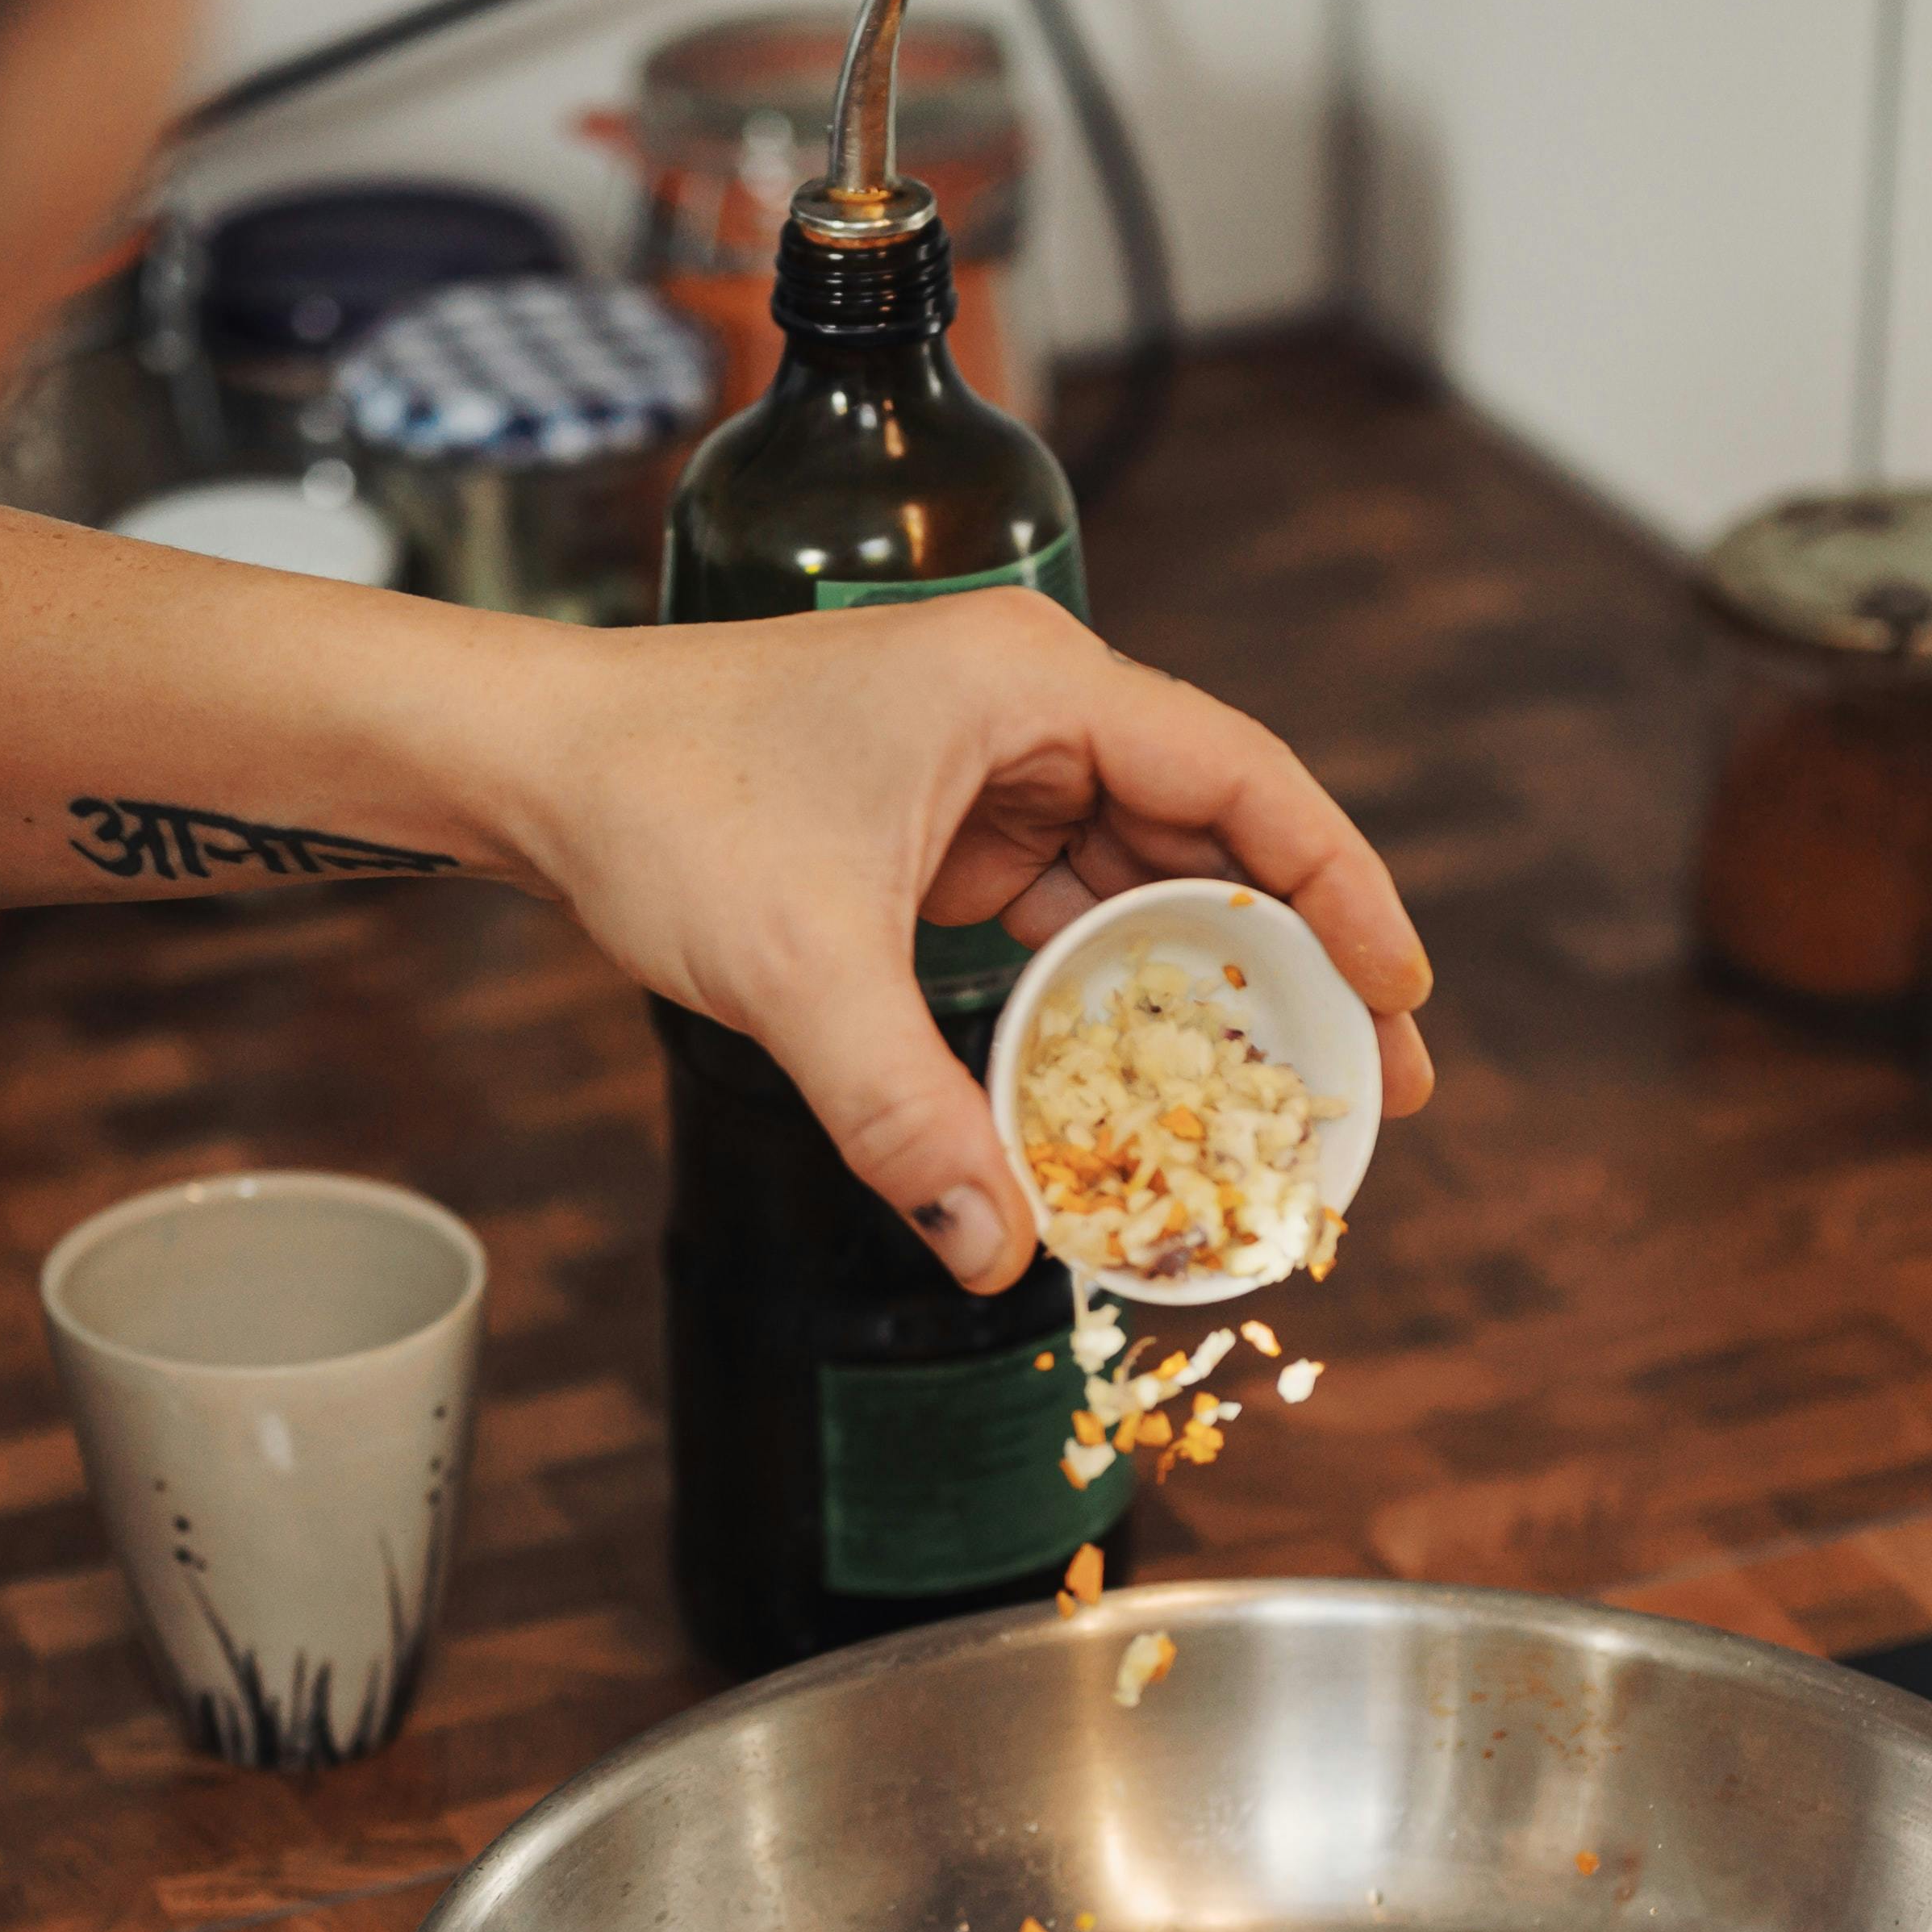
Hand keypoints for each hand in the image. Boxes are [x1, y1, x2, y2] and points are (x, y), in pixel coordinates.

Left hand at [493, 588, 1434, 1291]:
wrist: (530, 765)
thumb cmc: (655, 801)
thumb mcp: (796, 967)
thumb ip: (905, 1111)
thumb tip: (994, 1248)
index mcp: (1032, 683)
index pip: (1247, 782)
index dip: (1341, 892)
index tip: (1401, 998)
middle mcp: (1030, 708)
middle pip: (1217, 836)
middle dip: (1295, 964)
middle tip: (1371, 1086)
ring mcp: (986, 767)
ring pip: (1141, 879)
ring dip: (1205, 987)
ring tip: (1276, 1100)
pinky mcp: (939, 826)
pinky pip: (1061, 909)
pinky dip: (1105, 991)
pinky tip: (1143, 1078)